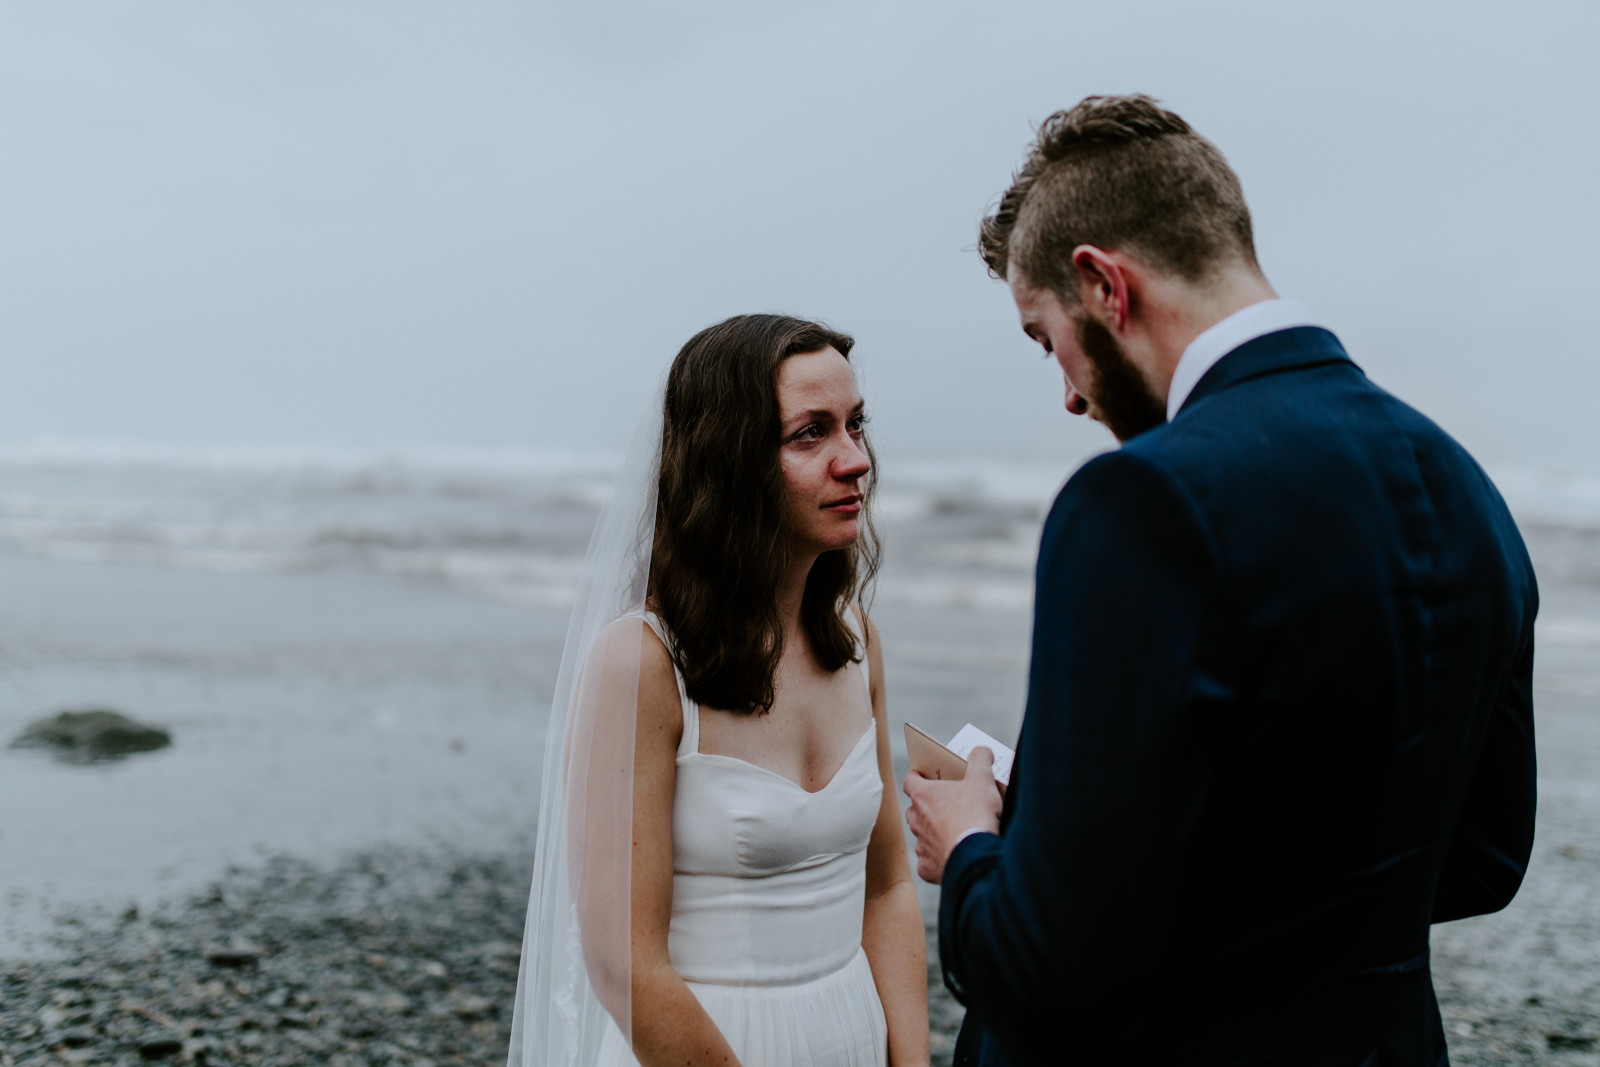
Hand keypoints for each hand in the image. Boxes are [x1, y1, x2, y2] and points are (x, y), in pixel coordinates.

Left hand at [902, 747, 1003, 884]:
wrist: (974, 855)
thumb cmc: (975, 814)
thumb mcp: (982, 780)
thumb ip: (980, 760)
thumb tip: (981, 750)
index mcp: (924, 796)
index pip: (910, 781)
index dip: (916, 777)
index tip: (923, 775)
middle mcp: (916, 820)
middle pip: (914, 809)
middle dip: (925, 806)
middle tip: (944, 805)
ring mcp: (921, 845)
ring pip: (922, 836)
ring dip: (932, 833)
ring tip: (952, 832)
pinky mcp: (928, 868)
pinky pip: (928, 862)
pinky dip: (938, 859)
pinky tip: (952, 856)